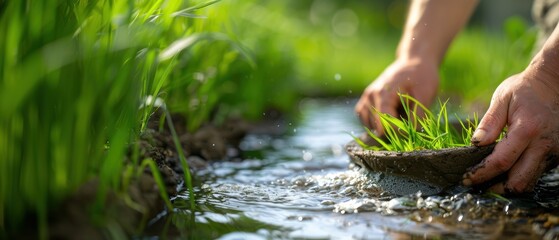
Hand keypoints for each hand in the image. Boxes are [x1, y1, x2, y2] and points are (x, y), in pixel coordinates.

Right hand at [354, 58, 438, 134]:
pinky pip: (365, 120)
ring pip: (370, 126)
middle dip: (394, 129)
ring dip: (385, 126)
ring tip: (399, 114)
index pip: (384, 124)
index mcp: (383, 94)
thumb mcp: (426, 94)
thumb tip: (410, 133)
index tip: (412, 126)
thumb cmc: (422, 77)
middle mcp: (370, 96)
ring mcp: (366, 98)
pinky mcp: (365, 101)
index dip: (399, 130)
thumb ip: (417, 115)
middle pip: (377, 128)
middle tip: (408, 117)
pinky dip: (376, 123)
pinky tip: (389, 115)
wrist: (414, 62)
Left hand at [464, 65, 558, 193]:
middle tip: (476, 186)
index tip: (465, 179)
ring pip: (529, 182)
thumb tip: (476, 143)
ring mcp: (554, 153)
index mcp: (528, 130)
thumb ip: (489, 122)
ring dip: (507, 186)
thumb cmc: (524, 89)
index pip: (501, 162)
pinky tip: (504, 173)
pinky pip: (536, 174)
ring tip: (487, 182)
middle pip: (519, 181)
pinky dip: (519, 177)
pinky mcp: (557, 156)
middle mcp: (545, 145)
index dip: (481, 174)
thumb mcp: (502, 98)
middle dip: (495, 189)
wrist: (554, 85)